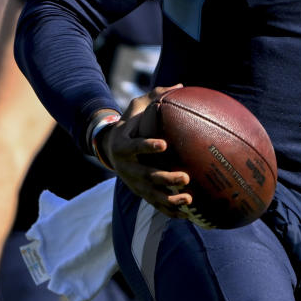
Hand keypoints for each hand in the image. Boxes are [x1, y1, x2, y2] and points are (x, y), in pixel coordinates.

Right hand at [97, 85, 193, 217]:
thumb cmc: (131, 123)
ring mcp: (134, 183)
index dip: (147, 146)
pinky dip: (170, 211)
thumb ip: (156, 97)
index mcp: (124, 145)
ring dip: (170, 199)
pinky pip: (156, 205)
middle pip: (146, 175)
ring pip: (151, 195)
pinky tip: (189, 215)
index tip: (163, 144)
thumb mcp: (137, 107)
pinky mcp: (141, 193)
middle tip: (184, 177)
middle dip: (165, 178)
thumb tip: (180, 86)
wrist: (111, 147)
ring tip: (189, 199)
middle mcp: (127, 168)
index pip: (135, 147)